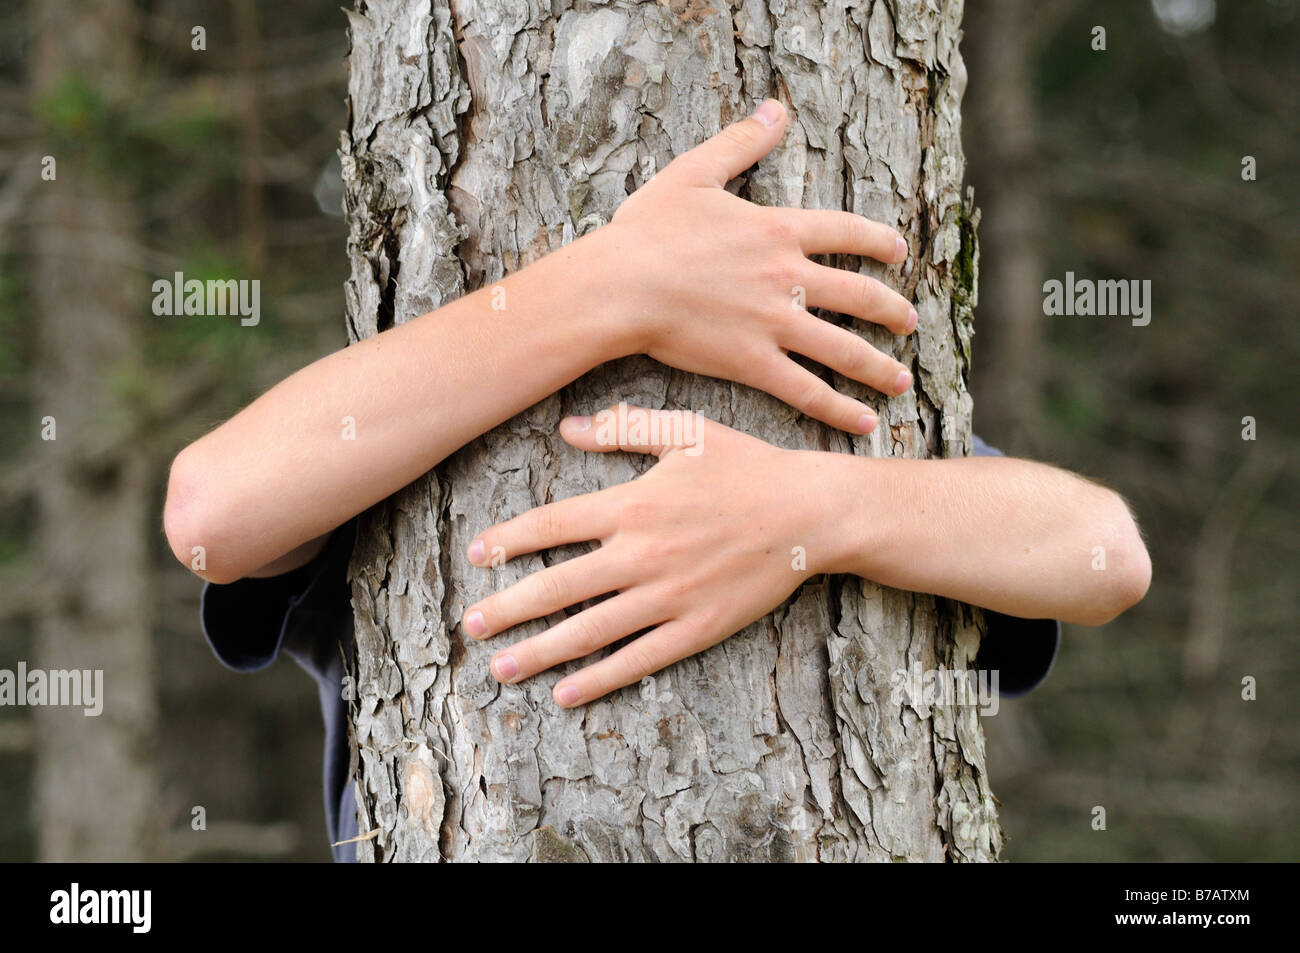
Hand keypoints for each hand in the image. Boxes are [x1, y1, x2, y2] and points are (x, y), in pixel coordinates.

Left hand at [461, 405, 844, 706]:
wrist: (812, 513)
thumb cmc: (749, 467)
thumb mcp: (687, 432)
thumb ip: (625, 428)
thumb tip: (568, 428)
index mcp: (633, 504)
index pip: (552, 525)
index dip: (509, 541)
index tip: (477, 555)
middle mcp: (641, 554)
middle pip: (558, 587)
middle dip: (508, 608)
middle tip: (471, 625)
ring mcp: (668, 596)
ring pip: (589, 631)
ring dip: (540, 652)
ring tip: (501, 667)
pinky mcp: (696, 628)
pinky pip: (637, 659)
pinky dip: (598, 680)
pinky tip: (566, 693)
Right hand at [598, 99, 916, 433]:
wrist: (621, 284)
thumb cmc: (648, 231)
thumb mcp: (694, 172)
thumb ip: (741, 142)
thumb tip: (775, 108)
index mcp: (778, 230)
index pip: (846, 233)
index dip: (878, 242)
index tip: (899, 253)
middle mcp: (788, 277)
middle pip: (859, 295)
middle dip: (891, 309)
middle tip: (908, 321)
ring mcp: (775, 323)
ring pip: (844, 349)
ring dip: (879, 366)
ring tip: (901, 379)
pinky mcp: (754, 363)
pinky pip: (808, 391)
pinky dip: (840, 410)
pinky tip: (866, 423)